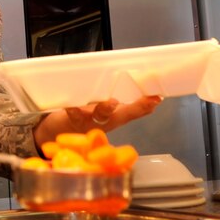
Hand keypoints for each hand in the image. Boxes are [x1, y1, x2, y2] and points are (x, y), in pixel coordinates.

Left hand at [32, 95, 161, 148]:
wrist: (59, 133)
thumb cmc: (87, 117)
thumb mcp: (107, 110)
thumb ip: (121, 100)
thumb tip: (142, 87)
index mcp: (116, 116)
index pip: (136, 110)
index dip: (148, 105)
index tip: (159, 98)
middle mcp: (106, 120)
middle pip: (123, 114)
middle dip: (135, 108)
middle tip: (147, 102)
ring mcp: (90, 121)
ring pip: (100, 115)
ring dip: (106, 109)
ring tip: (110, 103)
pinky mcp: (73, 119)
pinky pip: (73, 114)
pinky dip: (73, 109)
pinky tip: (71, 105)